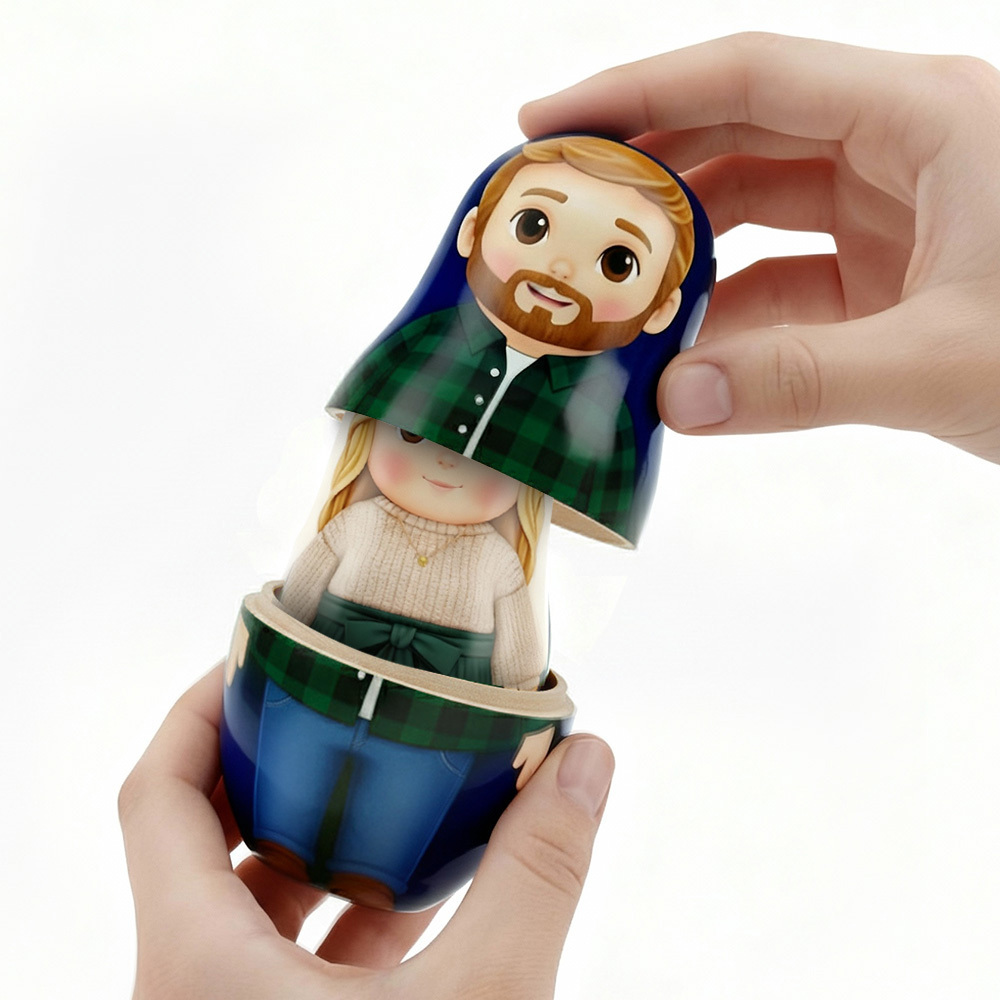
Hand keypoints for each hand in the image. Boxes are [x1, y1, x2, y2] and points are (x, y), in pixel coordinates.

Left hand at [119, 664, 612, 998]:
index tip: (263, 657)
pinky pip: (281, 964)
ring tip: (392, 788)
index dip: (197, 710)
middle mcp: (187, 990)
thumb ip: (536, 877)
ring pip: (246, 907)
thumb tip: (587, 759)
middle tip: (344, 708)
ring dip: (317, 845)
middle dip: (276, 766)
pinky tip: (415, 899)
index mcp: (196, 965)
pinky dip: (338, 919)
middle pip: (202, 838)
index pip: (157, 795)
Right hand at [520, 33, 999, 462]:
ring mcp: (899, 222)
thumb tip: (675, 400)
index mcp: (928, 120)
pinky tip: (684, 355)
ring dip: (686, 257)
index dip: (642, 92)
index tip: (553, 125)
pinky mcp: (895, 285)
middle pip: (743, 138)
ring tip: (609, 295)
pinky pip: (789, 287)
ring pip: (761, 216)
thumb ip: (809, 381)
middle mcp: (906, 154)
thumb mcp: (954, 359)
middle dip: (648, 174)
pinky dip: (733, 319)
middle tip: (561, 214)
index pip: (753, 76)